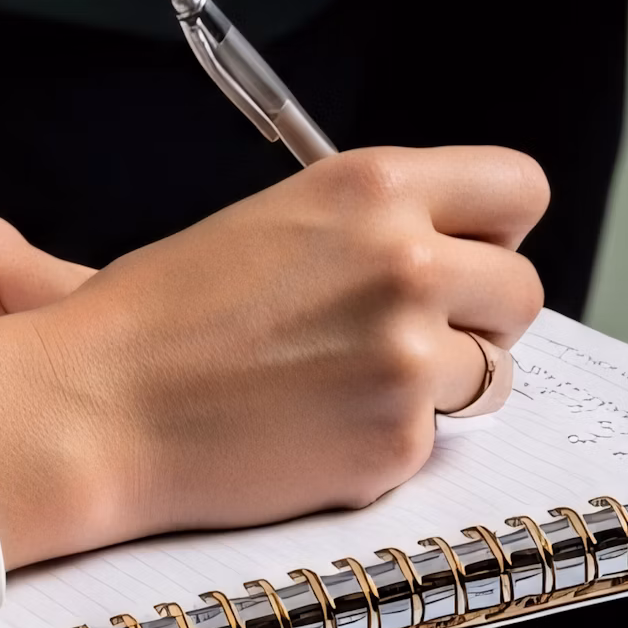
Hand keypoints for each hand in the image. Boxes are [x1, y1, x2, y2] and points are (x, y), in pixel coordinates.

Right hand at [0, 145, 545, 569]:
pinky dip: (388, 438)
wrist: (105, 402)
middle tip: (411, 328)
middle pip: (522, 288)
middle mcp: (405, 262)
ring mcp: (406, 356)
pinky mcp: (397, 441)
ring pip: (494, 371)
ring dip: (443, 381)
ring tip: (352, 378)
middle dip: (479, 314)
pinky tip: (317, 424)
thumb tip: (454, 247)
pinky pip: (435, 439)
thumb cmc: (169, 308)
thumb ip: (377, 223)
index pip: (518, 187)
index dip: (497, 225)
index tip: (471, 248)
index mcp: (374, 186)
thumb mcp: (280, 219)